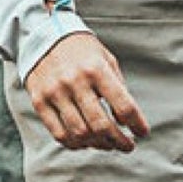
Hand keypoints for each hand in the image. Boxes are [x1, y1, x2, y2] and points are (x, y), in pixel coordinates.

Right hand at [23, 31, 146, 153]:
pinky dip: (75, 144)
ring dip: (99, 145)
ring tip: (107, 144)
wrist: (45, 36)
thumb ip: (118, 89)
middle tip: (127, 145)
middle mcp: (75, 81)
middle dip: (119, 141)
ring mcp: (55, 93)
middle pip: (101, 125)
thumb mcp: (106, 60)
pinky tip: (86, 142)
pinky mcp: (40, 102)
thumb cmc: (81, 51)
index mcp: (97, 69)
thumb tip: (125, 122)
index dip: (137, 124)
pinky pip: (59, 134)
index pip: (124, 105)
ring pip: (80, 133)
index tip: (143, 133)